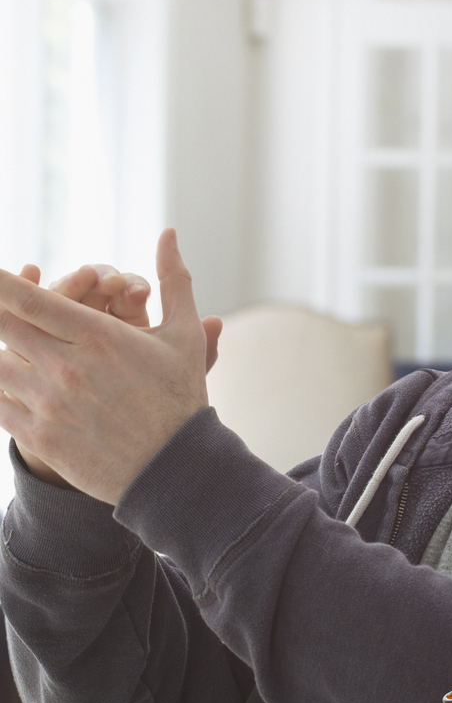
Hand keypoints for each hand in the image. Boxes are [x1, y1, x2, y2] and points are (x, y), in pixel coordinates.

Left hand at [0, 230, 223, 502]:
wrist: (175, 469)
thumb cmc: (180, 396)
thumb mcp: (183, 336)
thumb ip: (173, 281)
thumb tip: (169, 233)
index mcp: (100, 336)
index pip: (30, 298)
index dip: (1, 281)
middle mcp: (68, 366)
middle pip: (4, 326)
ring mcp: (50, 402)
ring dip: (2, 353)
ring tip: (13, 350)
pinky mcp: (39, 434)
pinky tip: (8, 382)